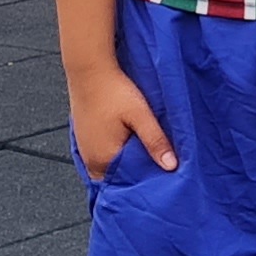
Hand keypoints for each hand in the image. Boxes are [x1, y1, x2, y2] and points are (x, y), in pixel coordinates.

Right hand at [70, 63, 174, 181]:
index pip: (125, 187)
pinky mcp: (84, 138)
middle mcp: (90, 159)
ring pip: (108, 167)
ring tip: (141, 154)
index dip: (142, 185)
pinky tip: (125, 142)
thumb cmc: (113, 90)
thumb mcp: (140, 115)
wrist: (89, 68)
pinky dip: (113, 153)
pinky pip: (101, 155)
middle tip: (154, 169)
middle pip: (116, 179)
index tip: (158, 182)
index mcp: (103, 160)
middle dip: (134, 176)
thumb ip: (155, 141)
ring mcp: (85, 149)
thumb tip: (171, 166)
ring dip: (123, 163)